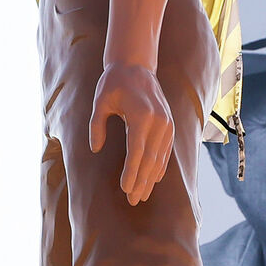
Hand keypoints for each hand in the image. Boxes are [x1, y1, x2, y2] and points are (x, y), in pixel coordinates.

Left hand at [89, 64, 174, 205]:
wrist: (137, 65)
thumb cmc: (114, 82)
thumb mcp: (100, 101)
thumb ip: (96, 126)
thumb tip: (95, 149)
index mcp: (142, 116)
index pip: (137, 151)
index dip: (132, 173)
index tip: (125, 189)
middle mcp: (159, 122)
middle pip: (150, 159)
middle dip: (141, 182)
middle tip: (133, 201)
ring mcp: (167, 124)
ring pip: (160, 158)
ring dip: (151, 178)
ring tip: (142, 195)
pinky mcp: (170, 125)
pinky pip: (166, 151)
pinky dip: (160, 166)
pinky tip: (154, 179)